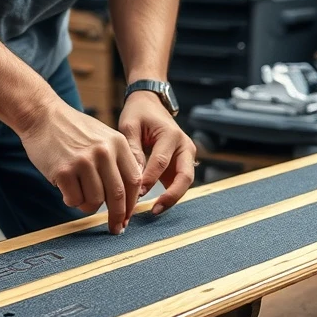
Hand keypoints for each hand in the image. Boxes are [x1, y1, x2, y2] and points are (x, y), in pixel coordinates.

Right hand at [19, 100, 141, 233]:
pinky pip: (74, 200)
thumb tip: (132, 193)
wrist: (42, 115)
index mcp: (118, 143)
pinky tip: (65, 188)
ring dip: (87, 206)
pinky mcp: (63, 171)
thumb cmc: (73, 130)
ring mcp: (83, 162)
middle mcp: (103, 152)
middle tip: (115, 229)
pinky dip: (71, 200)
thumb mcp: (104, 137)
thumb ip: (119, 160)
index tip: (128, 217)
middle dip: (118, 217)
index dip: (132, 204)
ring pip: (95, 201)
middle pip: (118, 196)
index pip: (134, 181)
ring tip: (78, 193)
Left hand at [118, 91, 195, 215]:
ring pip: (185, 182)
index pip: (161, 161)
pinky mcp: (182, 164)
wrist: (150, 105)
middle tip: (155, 209)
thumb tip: (134, 176)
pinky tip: (156, 206)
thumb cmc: (139, 114)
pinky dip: (169, 194)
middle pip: (185, 176)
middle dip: (172, 195)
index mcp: (172, 134)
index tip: (136, 193)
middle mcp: (185, 146)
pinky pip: (179, 182)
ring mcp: (187, 156)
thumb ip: (132, 150)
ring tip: (155, 210)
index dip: (150, 179)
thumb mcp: (130, 126)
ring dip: (172, 198)